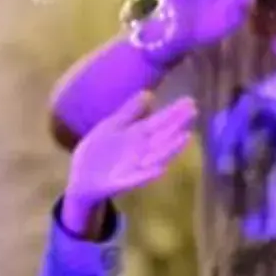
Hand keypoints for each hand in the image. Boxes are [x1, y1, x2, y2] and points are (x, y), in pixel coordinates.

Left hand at [62, 93, 197, 231]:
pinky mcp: (123, 182)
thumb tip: (149, 93)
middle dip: (177, 125)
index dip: (174, 112)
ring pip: (156, 156)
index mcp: (137, 135)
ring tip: (184, 137)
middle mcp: (141, 150)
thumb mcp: (113, 125)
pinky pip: (138, 178)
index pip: (159, 121)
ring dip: (170, 149)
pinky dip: (148, 174)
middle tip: (194, 111)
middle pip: (162, 136)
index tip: (190, 101)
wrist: (82, 176)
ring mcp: (135, 166)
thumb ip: (130, 111)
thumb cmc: (99, 150)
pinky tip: (160, 169)